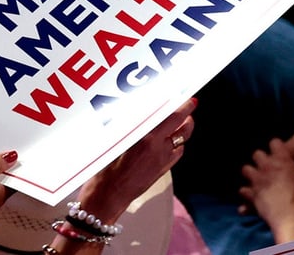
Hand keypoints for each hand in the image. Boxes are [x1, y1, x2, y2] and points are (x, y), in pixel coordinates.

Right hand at [77, 98, 196, 222]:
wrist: (107, 195)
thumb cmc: (104, 167)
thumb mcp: (115, 139)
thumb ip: (132, 124)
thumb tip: (143, 111)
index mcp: (146, 137)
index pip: (172, 116)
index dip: (183, 105)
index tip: (188, 98)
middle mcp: (158, 148)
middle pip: (184, 128)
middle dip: (188, 116)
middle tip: (189, 105)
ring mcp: (162, 160)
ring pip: (182, 141)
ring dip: (184, 130)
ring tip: (183, 122)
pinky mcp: (162, 171)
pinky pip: (176, 154)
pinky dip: (177, 145)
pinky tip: (171, 142)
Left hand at [239, 138, 293, 242]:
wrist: (288, 213)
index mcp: (281, 159)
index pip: (275, 143)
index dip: (276, 146)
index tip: (278, 150)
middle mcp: (266, 166)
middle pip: (257, 154)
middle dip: (260, 159)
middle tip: (265, 165)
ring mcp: (257, 179)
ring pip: (246, 169)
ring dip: (250, 173)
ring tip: (254, 178)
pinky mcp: (251, 193)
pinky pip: (243, 190)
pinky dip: (246, 193)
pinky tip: (249, 196)